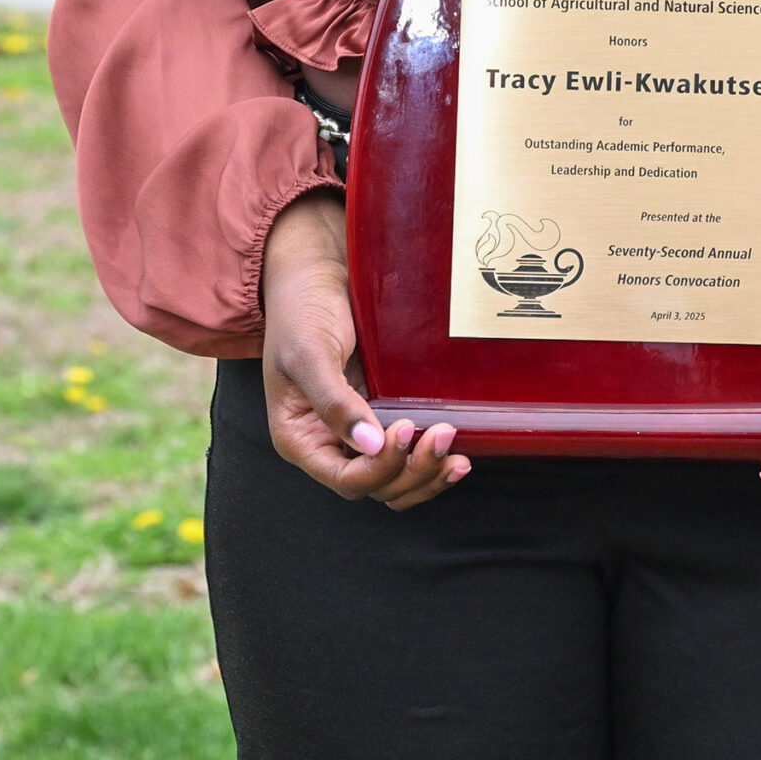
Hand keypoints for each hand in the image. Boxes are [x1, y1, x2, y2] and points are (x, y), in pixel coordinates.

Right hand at [259, 192, 467, 509]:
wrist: (318, 273)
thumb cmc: (301, 310)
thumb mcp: (308, 353)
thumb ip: (334, 402)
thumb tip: (369, 445)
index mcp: (301, 438)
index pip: (346, 479)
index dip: (380, 468)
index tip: (406, 429)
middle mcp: (331, 442)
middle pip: (377, 486)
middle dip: (412, 471)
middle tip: (444, 434)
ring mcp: (360, 429)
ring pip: (397, 479)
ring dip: (427, 473)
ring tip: (458, 455)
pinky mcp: (385, 409)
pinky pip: (409, 451)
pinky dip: (431, 458)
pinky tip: (459, 446)